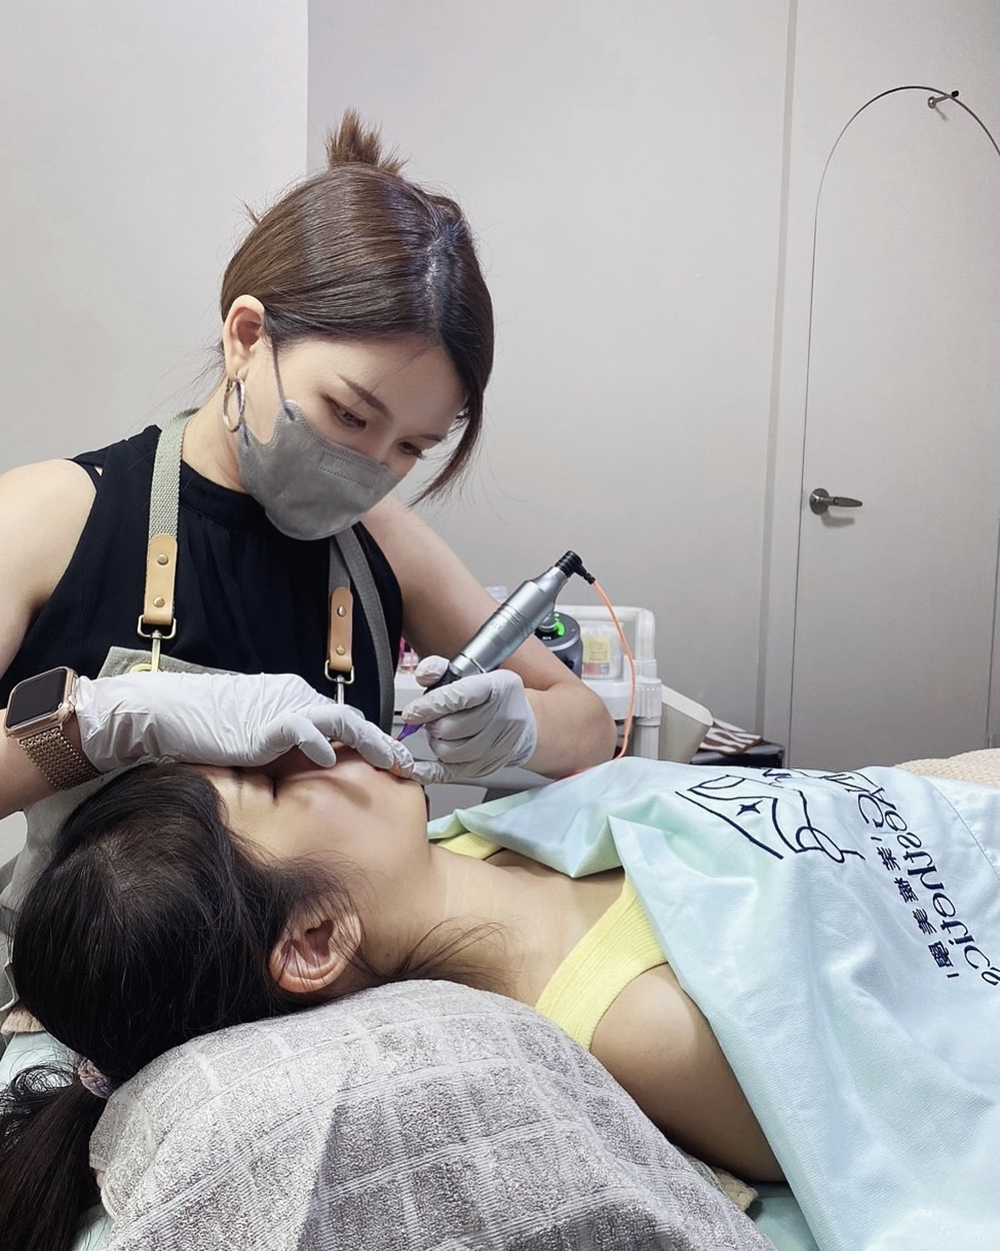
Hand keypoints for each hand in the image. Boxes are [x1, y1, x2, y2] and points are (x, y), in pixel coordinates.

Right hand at [75, 671, 420, 775]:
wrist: (168, 712)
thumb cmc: (206, 728)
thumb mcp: (254, 738)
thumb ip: (283, 748)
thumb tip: (309, 770)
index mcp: (295, 698)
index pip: (342, 720)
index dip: (371, 741)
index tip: (395, 762)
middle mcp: (295, 697)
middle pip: (351, 720)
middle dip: (383, 743)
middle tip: (408, 766)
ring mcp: (281, 708)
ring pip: (339, 721)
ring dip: (368, 742)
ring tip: (390, 762)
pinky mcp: (263, 723)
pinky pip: (300, 730)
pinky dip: (319, 744)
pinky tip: (332, 760)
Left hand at [399, 657, 537, 781]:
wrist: (520, 721)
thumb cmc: (490, 696)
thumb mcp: (469, 673)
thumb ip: (440, 669)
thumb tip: (424, 674)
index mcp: (499, 687)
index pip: (459, 697)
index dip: (431, 705)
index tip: (413, 711)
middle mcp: (503, 717)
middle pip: (452, 728)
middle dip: (433, 724)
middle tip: (432, 720)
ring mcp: (498, 745)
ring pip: (450, 752)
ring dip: (435, 742)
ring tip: (439, 733)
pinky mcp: (488, 766)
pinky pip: (451, 773)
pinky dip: (430, 771)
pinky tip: (418, 767)